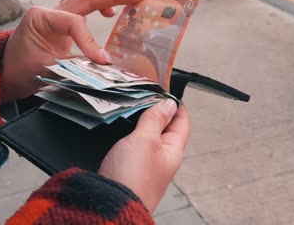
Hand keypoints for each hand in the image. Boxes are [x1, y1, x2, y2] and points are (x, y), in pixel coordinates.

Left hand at [1, 0, 146, 102]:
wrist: (6, 73)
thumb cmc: (21, 72)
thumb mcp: (46, 71)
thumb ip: (75, 67)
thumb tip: (103, 68)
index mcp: (40, 19)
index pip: (73, 23)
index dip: (91, 41)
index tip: (103, 61)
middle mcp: (48, 12)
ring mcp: (55, 15)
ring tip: (130, 0)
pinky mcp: (61, 24)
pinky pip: (82, 9)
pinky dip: (98, 7)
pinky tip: (111, 15)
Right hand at [98, 99, 190, 213]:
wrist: (111, 206)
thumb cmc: (132, 176)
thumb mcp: (146, 140)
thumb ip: (155, 119)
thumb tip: (169, 103)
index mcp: (172, 151)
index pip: (181, 122)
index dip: (176, 104)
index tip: (167, 89)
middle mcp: (161, 158)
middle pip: (165, 128)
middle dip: (157, 111)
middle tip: (145, 93)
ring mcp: (145, 165)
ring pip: (147, 137)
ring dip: (141, 122)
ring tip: (131, 106)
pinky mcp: (129, 169)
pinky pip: (134, 146)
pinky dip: (130, 134)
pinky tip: (119, 128)